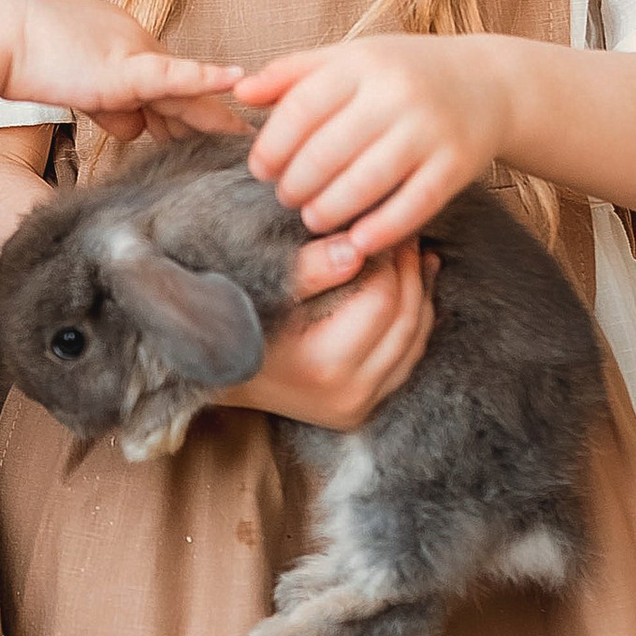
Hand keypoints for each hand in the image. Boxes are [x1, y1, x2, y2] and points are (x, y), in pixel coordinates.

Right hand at [3, 0, 241, 136]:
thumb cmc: (18, 54)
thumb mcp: (75, 86)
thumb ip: (108, 106)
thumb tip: (134, 129)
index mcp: (120, 41)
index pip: (158, 82)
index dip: (176, 114)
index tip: (199, 135)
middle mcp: (135, 41)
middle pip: (181, 87)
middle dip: (208, 118)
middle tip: (241, 138)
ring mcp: (134, 53)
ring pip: (187, 91)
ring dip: (216, 117)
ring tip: (247, 136)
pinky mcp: (127, 69)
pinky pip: (176, 76)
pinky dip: (207, 80)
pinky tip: (236, 80)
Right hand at [219, 237, 434, 430]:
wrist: (215, 374)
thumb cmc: (232, 322)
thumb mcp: (264, 290)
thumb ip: (311, 267)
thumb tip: (356, 246)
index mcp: (324, 366)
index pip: (381, 301)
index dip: (389, 258)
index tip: (382, 225)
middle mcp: (348, 395)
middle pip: (405, 321)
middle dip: (409, 272)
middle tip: (404, 232)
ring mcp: (357, 407)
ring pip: (414, 343)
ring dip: (420, 295)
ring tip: (413, 255)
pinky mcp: (361, 410)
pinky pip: (405, 361)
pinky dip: (414, 323)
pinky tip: (414, 288)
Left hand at [236, 34, 516, 254]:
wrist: (490, 83)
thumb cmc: (405, 73)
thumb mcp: (351, 58)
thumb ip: (294, 73)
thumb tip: (239, 92)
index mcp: (363, 62)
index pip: (301, 109)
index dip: (273, 146)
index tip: (260, 170)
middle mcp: (397, 93)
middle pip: (328, 151)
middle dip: (296, 184)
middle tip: (285, 199)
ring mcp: (429, 130)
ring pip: (366, 183)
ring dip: (330, 210)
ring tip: (313, 218)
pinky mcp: (456, 165)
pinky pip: (412, 205)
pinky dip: (381, 229)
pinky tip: (357, 241)